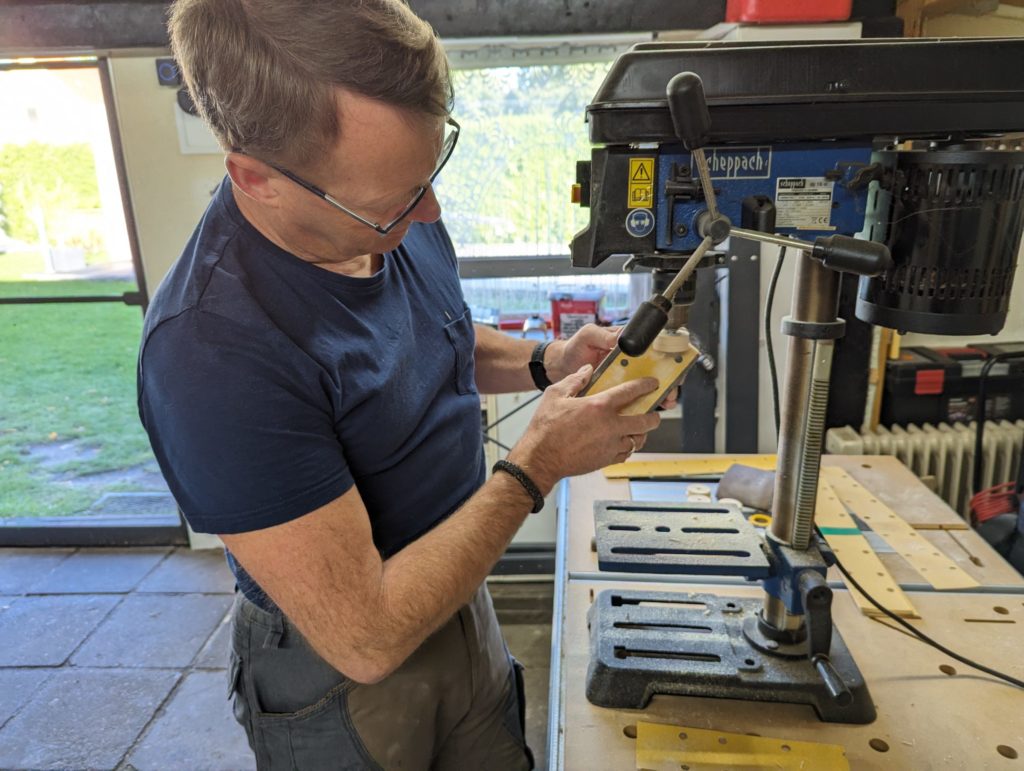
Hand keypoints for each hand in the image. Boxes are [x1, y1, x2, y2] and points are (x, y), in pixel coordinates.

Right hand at [507, 364, 661, 493]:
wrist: (541, 458)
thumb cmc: (545, 428)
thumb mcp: (555, 395)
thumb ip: (574, 379)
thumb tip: (587, 370)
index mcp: (599, 406)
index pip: (631, 392)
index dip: (646, 385)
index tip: (652, 384)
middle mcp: (610, 426)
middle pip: (646, 421)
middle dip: (654, 415)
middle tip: (653, 412)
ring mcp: (610, 445)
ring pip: (638, 440)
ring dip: (641, 432)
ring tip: (637, 428)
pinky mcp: (606, 460)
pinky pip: (626, 453)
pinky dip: (628, 447)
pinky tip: (621, 442)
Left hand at [549, 324, 681, 410]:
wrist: (559, 367)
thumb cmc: (574, 347)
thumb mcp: (587, 335)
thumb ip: (602, 335)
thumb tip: (618, 338)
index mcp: (626, 346)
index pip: (653, 350)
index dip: (668, 357)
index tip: (675, 364)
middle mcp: (629, 363)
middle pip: (656, 372)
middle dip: (668, 381)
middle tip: (671, 390)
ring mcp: (624, 379)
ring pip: (648, 388)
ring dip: (659, 396)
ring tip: (666, 402)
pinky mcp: (616, 394)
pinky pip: (632, 401)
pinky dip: (641, 407)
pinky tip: (647, 413)